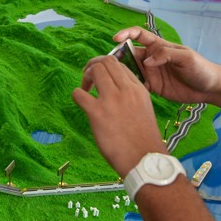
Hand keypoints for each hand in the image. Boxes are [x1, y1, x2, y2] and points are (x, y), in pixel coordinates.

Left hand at [71, 55, 164, 175]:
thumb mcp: (143, 108)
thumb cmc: (143, 138)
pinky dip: (76, 94)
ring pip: (95, 70)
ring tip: (85, 89)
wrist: (144, 159)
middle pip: (106, 61)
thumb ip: (131, 95)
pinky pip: (79, 93)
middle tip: (88, 79)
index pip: (120, 64)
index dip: (106, 67)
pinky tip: (81, 102)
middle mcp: (126, 90)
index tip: (100, 77)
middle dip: (93, 66)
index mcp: (138, 89)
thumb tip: (114, 88)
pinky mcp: (97, 113)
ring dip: (85, 77)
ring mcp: (111, 100)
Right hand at [88, 28, 220, 105]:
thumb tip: (147, 61)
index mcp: (159, 46)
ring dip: (119, 73)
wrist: (210, 88)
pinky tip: (122, 91)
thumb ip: (167, 55)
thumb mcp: (186, 58)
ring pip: (129, 70)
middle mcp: (151, 58)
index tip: (116, 38)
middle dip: (116, 56)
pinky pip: (135, 85)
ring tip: (108, 78)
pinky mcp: (152, 87)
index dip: (126, 34)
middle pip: (129, 54)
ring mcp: (151, 73)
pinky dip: (128, 87)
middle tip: (105, 64)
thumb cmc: (201, 68)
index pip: (138, 35)